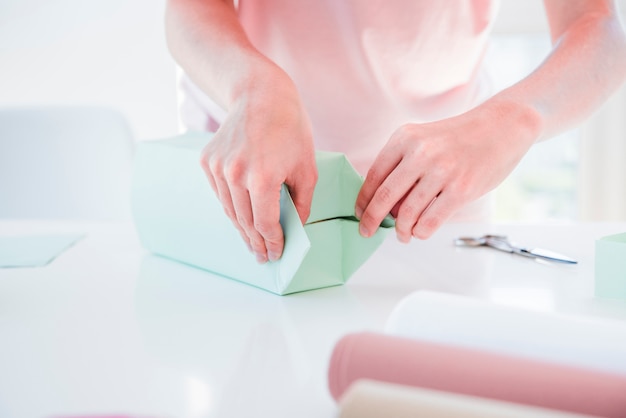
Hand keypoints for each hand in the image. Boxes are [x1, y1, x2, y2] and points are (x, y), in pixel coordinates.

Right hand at [200, 75, 316, 262]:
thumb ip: (302, 202)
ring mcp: (217, 168)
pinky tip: (241, 217)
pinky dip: (231, 208)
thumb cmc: (290, 127)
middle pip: (245, 222)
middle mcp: (234, 175)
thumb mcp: (307, 166)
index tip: (277, 253)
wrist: (260, 93)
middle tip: (263, 256)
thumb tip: (297, 227)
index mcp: (261, 178)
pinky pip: (220, 194)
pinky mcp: (208, 161)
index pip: (265, 224)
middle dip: (256, 242)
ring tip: (252, 243)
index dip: (272, 242)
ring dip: (241, 229)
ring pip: (229, 211)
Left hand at [355, 101, 538, 241]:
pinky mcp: (461, 189)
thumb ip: (402, 165)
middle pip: (385, 197)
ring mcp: (441, 171)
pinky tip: (420, 231)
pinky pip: (430, 222)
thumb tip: (382, 205)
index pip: (374, 175)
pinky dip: (420, 232)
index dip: (363, 200)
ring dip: (401, 230)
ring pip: (407, 214)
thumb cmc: (459, 138)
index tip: (359, 214)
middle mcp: (420, 153)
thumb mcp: (423, 139)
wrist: (501, 126)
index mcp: (405, 138)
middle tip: (367, 231)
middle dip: (372, 220)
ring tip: (403, 234)